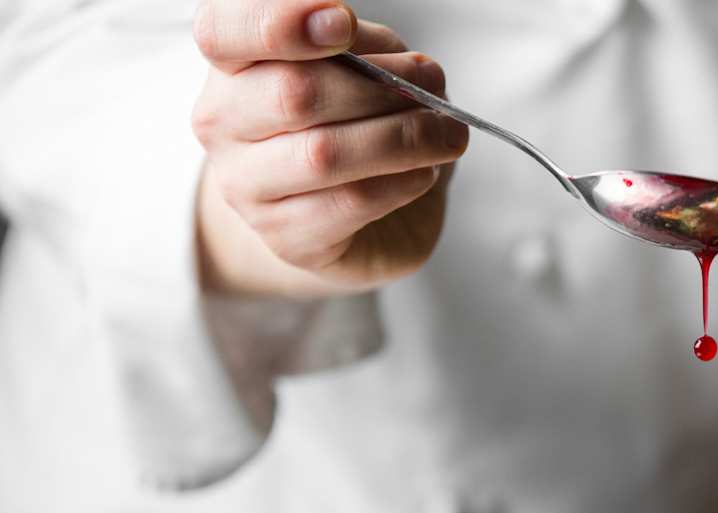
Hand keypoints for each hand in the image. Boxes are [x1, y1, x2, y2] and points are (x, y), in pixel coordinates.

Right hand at [190, 0, 469, 297]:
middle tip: (433, 86)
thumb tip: (406, 69)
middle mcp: (221, 121)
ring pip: (323, 154)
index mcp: (231, 62)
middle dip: (380, 86)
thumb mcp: (361, 67)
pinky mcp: (285, 237)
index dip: (281, 21)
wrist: (348, 215)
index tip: (341, 22)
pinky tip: (424, 172)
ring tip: (447, 134)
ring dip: (403, 138)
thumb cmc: (353, 124)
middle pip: (292, 92)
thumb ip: (367, 52)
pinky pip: (350, 203)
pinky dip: (401, 183)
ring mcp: (245, 185)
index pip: (225, 30)